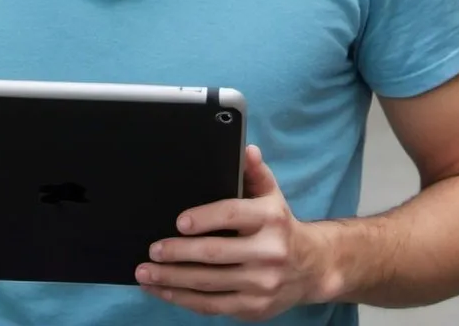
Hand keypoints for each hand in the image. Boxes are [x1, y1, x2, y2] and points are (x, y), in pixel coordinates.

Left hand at [136, 145, 327, 319]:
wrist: (312, 267)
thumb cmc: (280, 224)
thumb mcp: (272, 194)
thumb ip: (255, 172)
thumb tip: (246, 149)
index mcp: (271, 219)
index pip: (233, 214)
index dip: (204, 218)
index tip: (178, 222)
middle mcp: (269, 253)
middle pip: (215, 254)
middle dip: (178, 253)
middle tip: (151, 250)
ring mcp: (262, 285)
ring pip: (209, 284)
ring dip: (173, 280)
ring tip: (145, 273)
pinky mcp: (254, 309)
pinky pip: (213, 306)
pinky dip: (184, 300)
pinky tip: (163, 291)